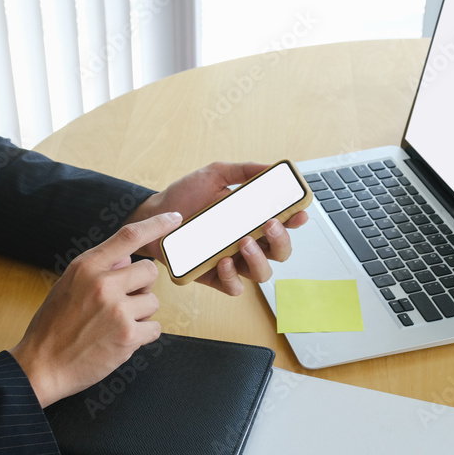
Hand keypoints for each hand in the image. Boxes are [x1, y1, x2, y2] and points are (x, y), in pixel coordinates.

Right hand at [10, 212, 181, 406]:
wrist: (42, 365)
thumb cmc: (53, 326)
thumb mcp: (68, 285)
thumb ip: (99, 269)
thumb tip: (128, 258)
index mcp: (86, 267)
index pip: (129, 236)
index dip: (157, 224)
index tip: (175, 218)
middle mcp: (103, 284)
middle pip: (149, 271)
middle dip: (141, 286)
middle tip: (122, 302)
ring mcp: (117, 310)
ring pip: (152, 302)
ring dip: (141, 314)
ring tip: (114, 325)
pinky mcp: (128, 336)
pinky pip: (154, 328)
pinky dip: (142, 336)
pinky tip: (119, 340)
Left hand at [128, 162, 307, 295]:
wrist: (155, 216)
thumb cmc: (185, 196)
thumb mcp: (215, 175)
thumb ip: (243, 170)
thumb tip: (270, 167)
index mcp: (252, 219)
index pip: (284, 224)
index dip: (297, 221)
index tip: (298, 214)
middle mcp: (247, 242)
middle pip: (280, 252)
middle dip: (281, 241)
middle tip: (269, 225)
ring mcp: (233, 261)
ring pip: (262, 273)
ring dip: (259, 259)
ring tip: (243, 242)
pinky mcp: (214, 277)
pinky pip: (234, 287)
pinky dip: (233, 277)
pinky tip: (222, 261)